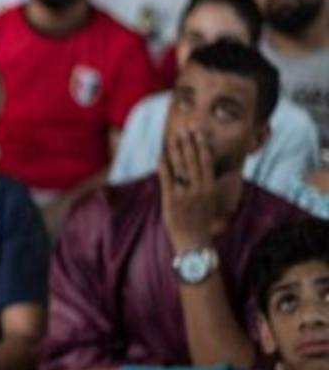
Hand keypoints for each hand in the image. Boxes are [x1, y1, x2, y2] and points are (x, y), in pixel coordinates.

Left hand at [159, 128, 216, 251]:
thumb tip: (204, 167)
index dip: (201, 145)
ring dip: (176, 150)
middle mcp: (199, 189)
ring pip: (180, 168)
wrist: (194, 242)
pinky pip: (166, 181)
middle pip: (192, 160)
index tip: (198, 131)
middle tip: (183, 128)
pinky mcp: (171, 202)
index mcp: (210, 188)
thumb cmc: (201, 221)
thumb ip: (205, 183)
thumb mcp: (208, 200)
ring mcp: (185, 195)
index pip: (206, 161)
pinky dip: (163, 167)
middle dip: (188, 142)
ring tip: (172, 137)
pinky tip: (160, 156)